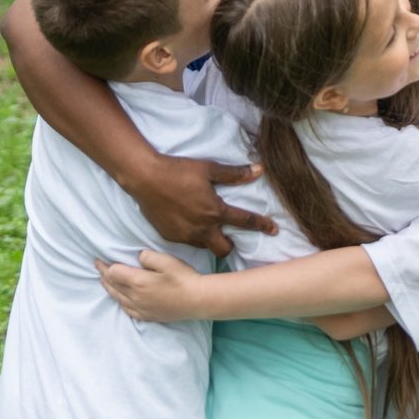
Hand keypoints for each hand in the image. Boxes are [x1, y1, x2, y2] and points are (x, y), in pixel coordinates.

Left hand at [96, 249, 202, 321]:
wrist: (198, 300)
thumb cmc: (184, 278)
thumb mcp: (167, 261)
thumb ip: (148, 256)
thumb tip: (137, 256)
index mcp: (138, 282)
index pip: (113, 272)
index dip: (104, 265)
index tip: (99, 259)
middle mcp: (135, 297)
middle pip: (112, 285)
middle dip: (103, 275)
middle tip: (98, 267)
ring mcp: (140, 308)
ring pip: (117, 298)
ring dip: (108, 288)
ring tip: (104, 281)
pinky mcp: (147, 316)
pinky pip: (126, 309)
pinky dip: (119, 302)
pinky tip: (120, 299)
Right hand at [125, 156, 276, 257]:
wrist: (145, 178)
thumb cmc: (179, 171)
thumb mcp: (209, 169)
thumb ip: (235, 174)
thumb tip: (259, 170)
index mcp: (215, 211)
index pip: (246, 222)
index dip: (262, 225)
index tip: (274, 230)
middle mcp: (202, 228)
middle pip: (224, 249)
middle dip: (230, 245)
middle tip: (230, 236)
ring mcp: (185, 235)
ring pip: (205, 247)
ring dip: (211, 240)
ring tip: (209, 229)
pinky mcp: (170, 237)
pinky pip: (188, 242)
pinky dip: (193, 236)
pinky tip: (189, 224)